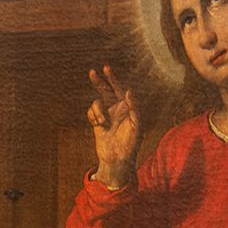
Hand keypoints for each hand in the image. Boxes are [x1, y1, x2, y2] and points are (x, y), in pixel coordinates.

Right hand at [86, 65, 140, 188]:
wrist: (117, 159)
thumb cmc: (131, 143)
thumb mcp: (137, 125)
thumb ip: (134, 107)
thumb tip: (128, 91)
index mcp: (127, 106)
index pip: (119, 88)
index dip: (113, 78)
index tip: (106, 68)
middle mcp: (117, 108)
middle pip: (105, 90)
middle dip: (99, 81)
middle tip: (92, 72)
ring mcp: (106, 114)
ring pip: (96, 103)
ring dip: (97, 111)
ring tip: (102, 122)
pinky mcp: (97, 122)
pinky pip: (90, 112)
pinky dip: (92, 117)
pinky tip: (97, 125)